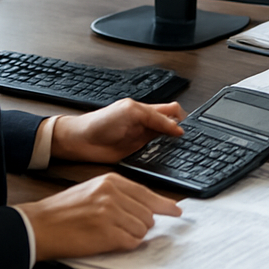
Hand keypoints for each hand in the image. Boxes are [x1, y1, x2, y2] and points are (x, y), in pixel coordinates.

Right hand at [17, 172, 180, 261]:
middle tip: (126, 229)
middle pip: (148, 213)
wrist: (39, 225)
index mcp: (112, 181)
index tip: (176, 211)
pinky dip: (126, 245)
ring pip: (142, 229)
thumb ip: (119, 194)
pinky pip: (131, 242)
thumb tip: (145, 207)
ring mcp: (111, 214)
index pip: (147, 193)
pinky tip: (111, 242)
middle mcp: (114, 194)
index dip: (164, 205)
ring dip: (132, 235)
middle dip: (143, 224)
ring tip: (111, 234)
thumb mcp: (93, 190)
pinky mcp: (107, 234)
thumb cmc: (63, 210)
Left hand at [51, 99, 184, 163]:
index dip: (182, 118)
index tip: (188, 128)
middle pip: (171, 126)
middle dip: (180, 131)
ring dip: (171, 145)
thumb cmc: (100, 121)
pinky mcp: (136, 155)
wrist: (80, 141)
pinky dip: (160, 157)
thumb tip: (176, 127)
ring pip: (165, 142)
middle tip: (186, 140)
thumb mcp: (131, 112)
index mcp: (147, 110)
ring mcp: (142, 141)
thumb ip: (154, 117)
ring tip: (177, 149)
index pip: (172, 111)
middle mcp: (147, 125)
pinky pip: (154, 155)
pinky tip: (163, 159)